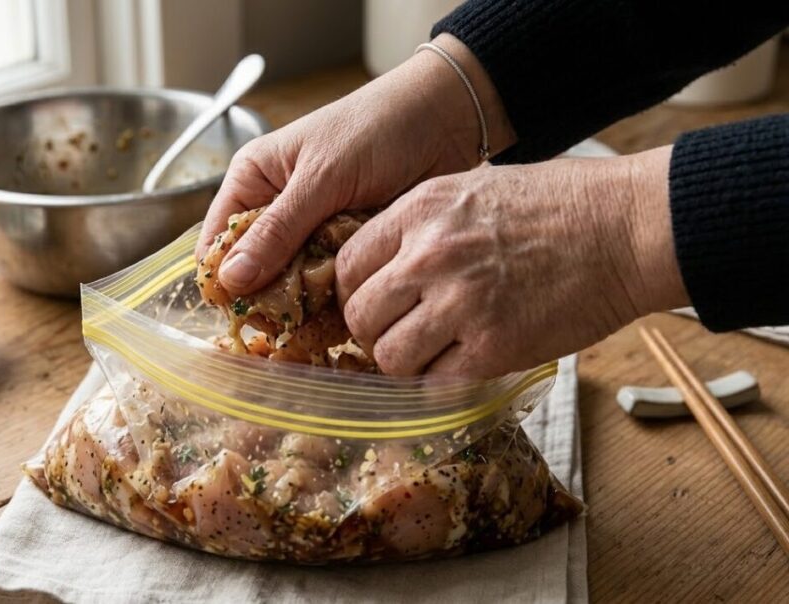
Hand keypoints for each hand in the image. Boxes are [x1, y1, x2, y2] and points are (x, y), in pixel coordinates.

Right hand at [197, 34, 515, 295]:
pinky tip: (344, 314)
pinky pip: (327, 288)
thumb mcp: (322, 177)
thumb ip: (279, 230)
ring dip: (302, 305)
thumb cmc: (377, 128)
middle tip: (287, 324)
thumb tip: (231, 280)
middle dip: (267, 299)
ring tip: (318, 320)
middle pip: (252, 273)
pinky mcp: (345, 251)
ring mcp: (312, 235)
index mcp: (253, 182)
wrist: (446, 121)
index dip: (223, 280)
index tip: (242, 313)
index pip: (217, 243)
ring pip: (290, 287)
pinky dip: (333, 303)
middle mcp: (277, 212)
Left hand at [336, 146, 689, 378]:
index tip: (373, 302)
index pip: (347, 265)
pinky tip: (462, 367)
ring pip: (389, 357)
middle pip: (360, 315)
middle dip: (373, 331)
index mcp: (420, 211)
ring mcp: (461, 304)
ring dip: (405, 363)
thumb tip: (386, 263)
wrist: (627, 227)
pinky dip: (441, 385)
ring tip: (433, 352)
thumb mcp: (474, 189)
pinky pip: (435, 386)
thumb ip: (424, 224)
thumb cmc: (559, 204)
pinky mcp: (493, 347)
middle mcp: (430, 256)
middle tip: (399, 333)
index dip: (354, 291)